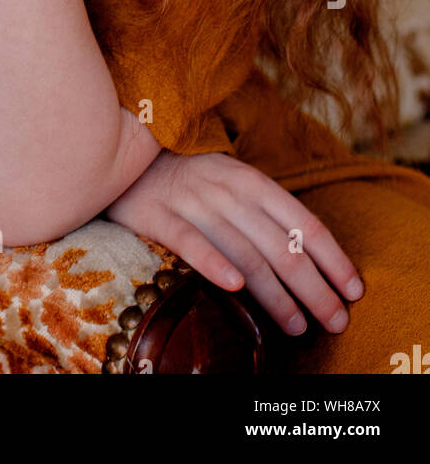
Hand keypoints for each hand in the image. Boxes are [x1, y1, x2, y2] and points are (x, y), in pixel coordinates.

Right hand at [104, 149, 364, 337]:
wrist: (127, 156)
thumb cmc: (191, 181)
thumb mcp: (234, 185)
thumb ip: (266, 215)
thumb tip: (310, 261)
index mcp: (252, 181)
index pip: (304, 222)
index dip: (333, 258)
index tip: (354, 290)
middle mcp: (227, 189)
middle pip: (281, 244)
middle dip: (315, 288)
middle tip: (335, 321)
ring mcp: (193, 201)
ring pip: (244, 251)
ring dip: (275, 294)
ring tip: (297, 326)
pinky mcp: (158, 214)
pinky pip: (189, 241)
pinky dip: (213, 263)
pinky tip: (234, 288)